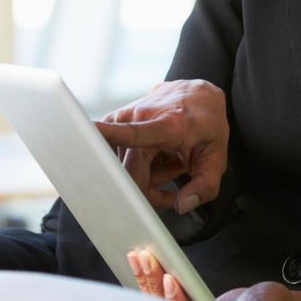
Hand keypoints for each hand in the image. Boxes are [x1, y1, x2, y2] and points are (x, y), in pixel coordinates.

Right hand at [94, 79, 228, 214]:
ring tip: (171, 159)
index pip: (132, 133)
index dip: (107, 136)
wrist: (198, 93)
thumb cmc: (207, 124)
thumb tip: (181, 206)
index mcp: (167, 125)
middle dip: (152, 187)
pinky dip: (137, 163)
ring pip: (124, 167)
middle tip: (178, 174)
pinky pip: (119, 154)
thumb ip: (204, 187)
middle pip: (130, 173)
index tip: (83, 136)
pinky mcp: (115, 119)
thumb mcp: (216, 158)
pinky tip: (157, 156)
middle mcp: (140, 117)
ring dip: (148, 173)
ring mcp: (124, 116)